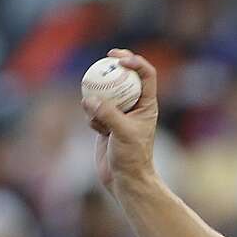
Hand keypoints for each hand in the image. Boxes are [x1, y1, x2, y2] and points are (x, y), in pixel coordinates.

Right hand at [82, 48, 158, 190]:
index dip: (135, 62)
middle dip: (114, 66)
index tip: (120, 59)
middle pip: (125, 77)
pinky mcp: (105, 123)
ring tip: (98, 116)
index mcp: (147, 105)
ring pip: (105, 94)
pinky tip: (98, 132)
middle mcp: (134, 106)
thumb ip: (107, 114)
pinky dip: (92, 117)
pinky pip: (93, 110)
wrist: (125, 179)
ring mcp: (119, 114)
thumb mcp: (122, 133)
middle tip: (105, 58)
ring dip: (97, 98)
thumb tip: (88, 98)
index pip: (146, 75)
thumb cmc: (132, 157)